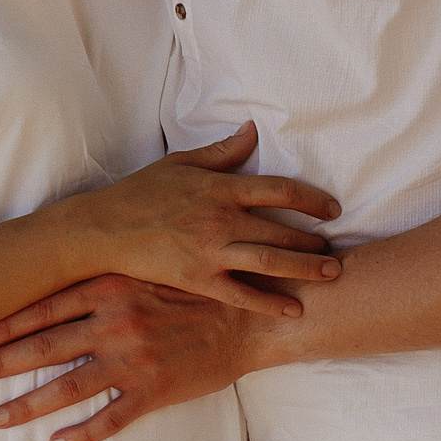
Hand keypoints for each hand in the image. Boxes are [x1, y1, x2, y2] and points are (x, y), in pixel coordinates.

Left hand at [0, 274, 269, 440]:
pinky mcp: (155, 390)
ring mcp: (132, 360)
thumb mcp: (149, 267)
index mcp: (109, 288)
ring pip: (66, 388)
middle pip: (41, 348)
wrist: (253, 313)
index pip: (42, 308)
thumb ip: (108, 275)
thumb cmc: (199, 286)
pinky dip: (82, 433)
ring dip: (27, 405)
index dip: (3, 325)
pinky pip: (111, 418)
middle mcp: (113, 323)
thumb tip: (66, 276)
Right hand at [65, 122, 341, 318]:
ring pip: (271, 261)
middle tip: (336, 249)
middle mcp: (222, 220)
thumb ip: (222, 151)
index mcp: (221, 188)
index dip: (312, 199)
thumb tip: (253, 131)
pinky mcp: (199, 280)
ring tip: (331, 273)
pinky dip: (271, 303)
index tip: (332, 209)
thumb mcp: (181, 163)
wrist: (104, 229)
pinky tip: (294, 309)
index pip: (279, 190)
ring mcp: (212, 252)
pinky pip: (243, 295)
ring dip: (305, 268)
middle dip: (314, 240)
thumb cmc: (141, 192)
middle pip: (283, 229)